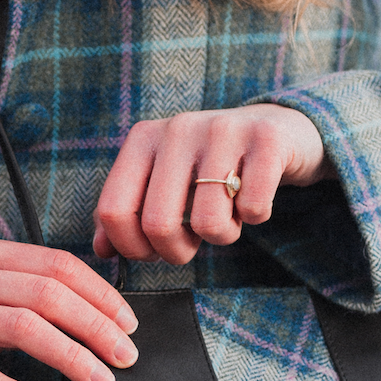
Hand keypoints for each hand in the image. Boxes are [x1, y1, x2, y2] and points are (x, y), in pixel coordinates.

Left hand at [93, 105, 329, 264]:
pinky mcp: (267, 140)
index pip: (113, 211)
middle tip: (193, 243)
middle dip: (176, 252)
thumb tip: (101, 251)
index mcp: (143, 138)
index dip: (131, 248)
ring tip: (228, 216)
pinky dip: (256, 218)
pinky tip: (253, 199)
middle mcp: (178, 128)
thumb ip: (128, 214)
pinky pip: (253, 210)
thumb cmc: (210, 167)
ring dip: (222, 236)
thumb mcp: (163, 183)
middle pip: (158, 225)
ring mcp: (223, 130)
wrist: (278, 130)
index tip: (152, 252)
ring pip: (208, 223)